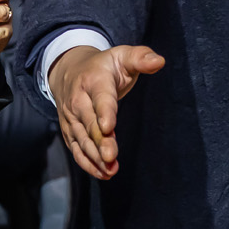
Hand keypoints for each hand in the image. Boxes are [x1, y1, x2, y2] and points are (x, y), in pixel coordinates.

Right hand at [51, 43, 166, 177]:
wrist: (68, 70)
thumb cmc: (104, 66)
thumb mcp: (123, 55)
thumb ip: (141, 57)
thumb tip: (160, 61)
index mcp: (94, 80)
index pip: (101, 98)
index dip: (104, 112)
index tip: (108, 126)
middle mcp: (78, 100)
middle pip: (89, 124)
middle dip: (100, 141)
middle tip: (111, 157)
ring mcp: (71, 117)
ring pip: (81, 139)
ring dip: (94, 156)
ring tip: (110, 170)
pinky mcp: (69, 130)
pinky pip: (76, 148)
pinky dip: (87, 162)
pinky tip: (102, 173)